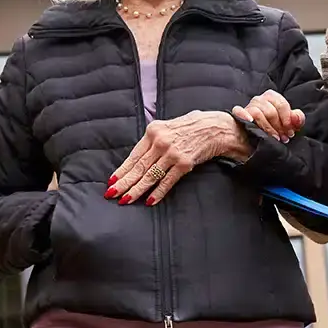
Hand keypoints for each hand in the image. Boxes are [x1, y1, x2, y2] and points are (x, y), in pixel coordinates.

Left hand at [108, 112, 248, 205]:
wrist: (215, 127)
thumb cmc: (191, 126)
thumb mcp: (167, 127)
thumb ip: (153, 140)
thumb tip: (138, 160)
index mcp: (153, 131)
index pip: (133, 156)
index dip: (122, 170)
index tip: (112, 181)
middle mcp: (160, 142)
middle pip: (139, 167)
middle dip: (124, 183)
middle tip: (112, 194)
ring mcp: (172, 153)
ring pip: (150, 176)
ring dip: (137, 190)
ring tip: (126, 200)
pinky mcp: (184, 163)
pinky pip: (167, 181)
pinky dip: (158, 192)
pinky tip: (149, 201)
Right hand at [231, 89, 302, 141]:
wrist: (252, 138)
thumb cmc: (273, 128)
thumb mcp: (288, 123)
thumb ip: (297, 118)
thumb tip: (296, 118)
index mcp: (272, 97)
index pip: (282, 105)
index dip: (288, 120)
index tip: (290, 132)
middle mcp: (259, 99)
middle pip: (271, 111)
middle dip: (278, 126)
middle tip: (283, 138)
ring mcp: (248, 106)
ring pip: (258, 114)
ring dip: (267, 128)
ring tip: (273, 138)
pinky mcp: (238, 114)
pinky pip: (239, 111)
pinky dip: (244, 115)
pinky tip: (250, 122)